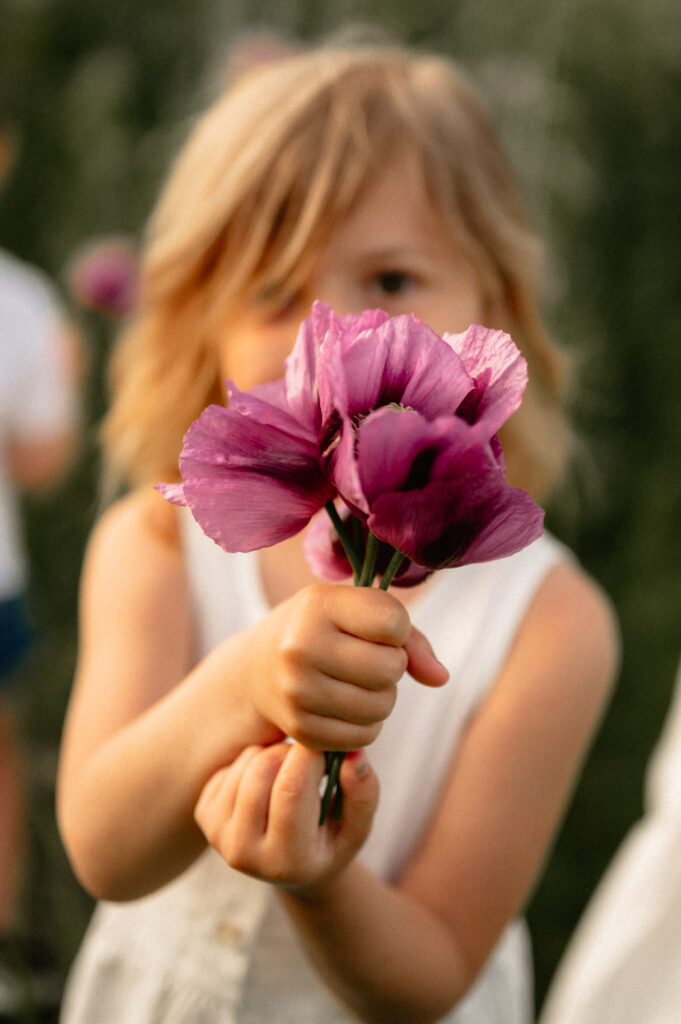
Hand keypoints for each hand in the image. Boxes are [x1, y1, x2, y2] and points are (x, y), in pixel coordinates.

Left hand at [194, 742, 378, 892]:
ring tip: (291, 772)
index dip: (311, 756)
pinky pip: (229, 766)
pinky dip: (253, 761)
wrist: (292, 867)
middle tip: (309, 760)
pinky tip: (268, 781)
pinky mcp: (204, 816)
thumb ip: (363, 793)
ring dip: (273, 753)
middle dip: (292, 751)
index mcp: (287, 862)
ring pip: (247, 764)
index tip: (326, 748)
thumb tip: (353, 755)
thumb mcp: (357, 826)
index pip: (292, 789)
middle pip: (263, 771)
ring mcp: (219, 837)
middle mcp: (245, 856)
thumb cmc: (331, 841)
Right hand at [248, 584, 447, 752]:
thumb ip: (409, 636)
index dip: (397, 629)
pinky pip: (363, 737)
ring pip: (380, 708)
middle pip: (390, 669)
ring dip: (382, 698)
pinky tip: (346, 706)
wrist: (261, 666)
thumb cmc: (324, 630)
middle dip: (392, 666)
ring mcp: (296, 692)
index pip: (394, 623)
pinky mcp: (300, 729)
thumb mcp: (357, 611)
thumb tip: (441, 678)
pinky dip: (365, 724)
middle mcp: (300, 647)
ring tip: (359, 683)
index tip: (376, 628)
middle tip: (369, 659)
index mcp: (317, 605)